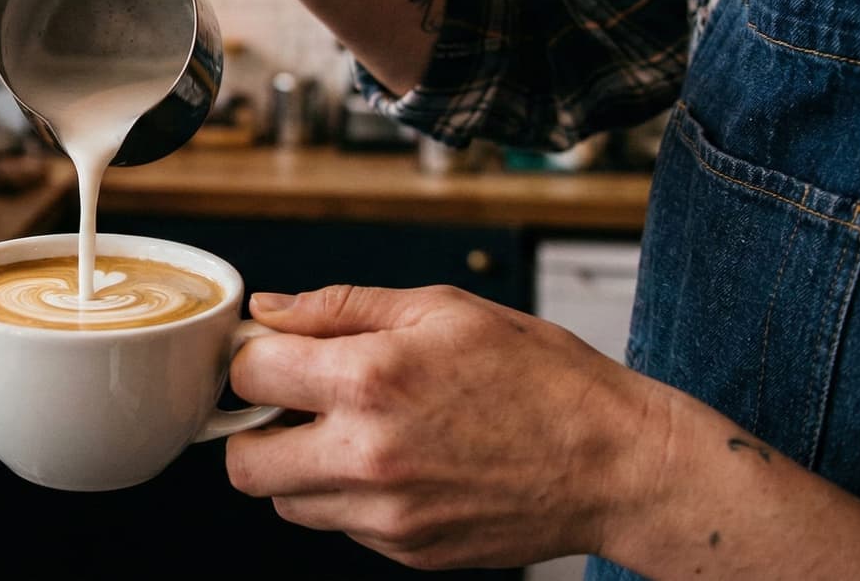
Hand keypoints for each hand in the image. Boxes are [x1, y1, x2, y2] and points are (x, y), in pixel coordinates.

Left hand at [225, 284, 667, 570]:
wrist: (617, 462)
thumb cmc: (541, 376)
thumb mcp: (441, 309)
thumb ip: (340, 308)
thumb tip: (269, 312)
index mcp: (369, 381)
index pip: (248, 377)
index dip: (253, 359)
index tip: (272, 355)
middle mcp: (366, 456)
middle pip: (242, 463)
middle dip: (254, 429)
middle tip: (294, 405)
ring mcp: (386, 514)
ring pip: (286, 502)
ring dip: (300, 468)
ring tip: (354, 432)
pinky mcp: (408, 550)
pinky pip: (342, 527)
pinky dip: (351, 498)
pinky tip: (400, 464)